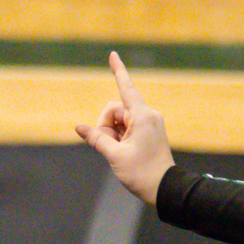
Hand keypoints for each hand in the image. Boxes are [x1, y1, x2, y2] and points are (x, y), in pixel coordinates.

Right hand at [75, 52, 174, 202]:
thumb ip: (95, 138)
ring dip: (112, 133)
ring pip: (118, 120)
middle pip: (114, 110)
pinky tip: (123, 151)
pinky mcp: (148, 131)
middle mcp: (148, 115)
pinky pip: (126, 127)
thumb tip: (78, 127)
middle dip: (105, 126)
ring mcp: (149, 123)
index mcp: (143, 116)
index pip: (126, 88)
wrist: (164, 189)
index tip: (113, 54)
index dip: (118, 71)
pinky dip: (119, 137)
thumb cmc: (142, 173)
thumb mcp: (114, 155)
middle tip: (111, 146)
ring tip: (120, 152)